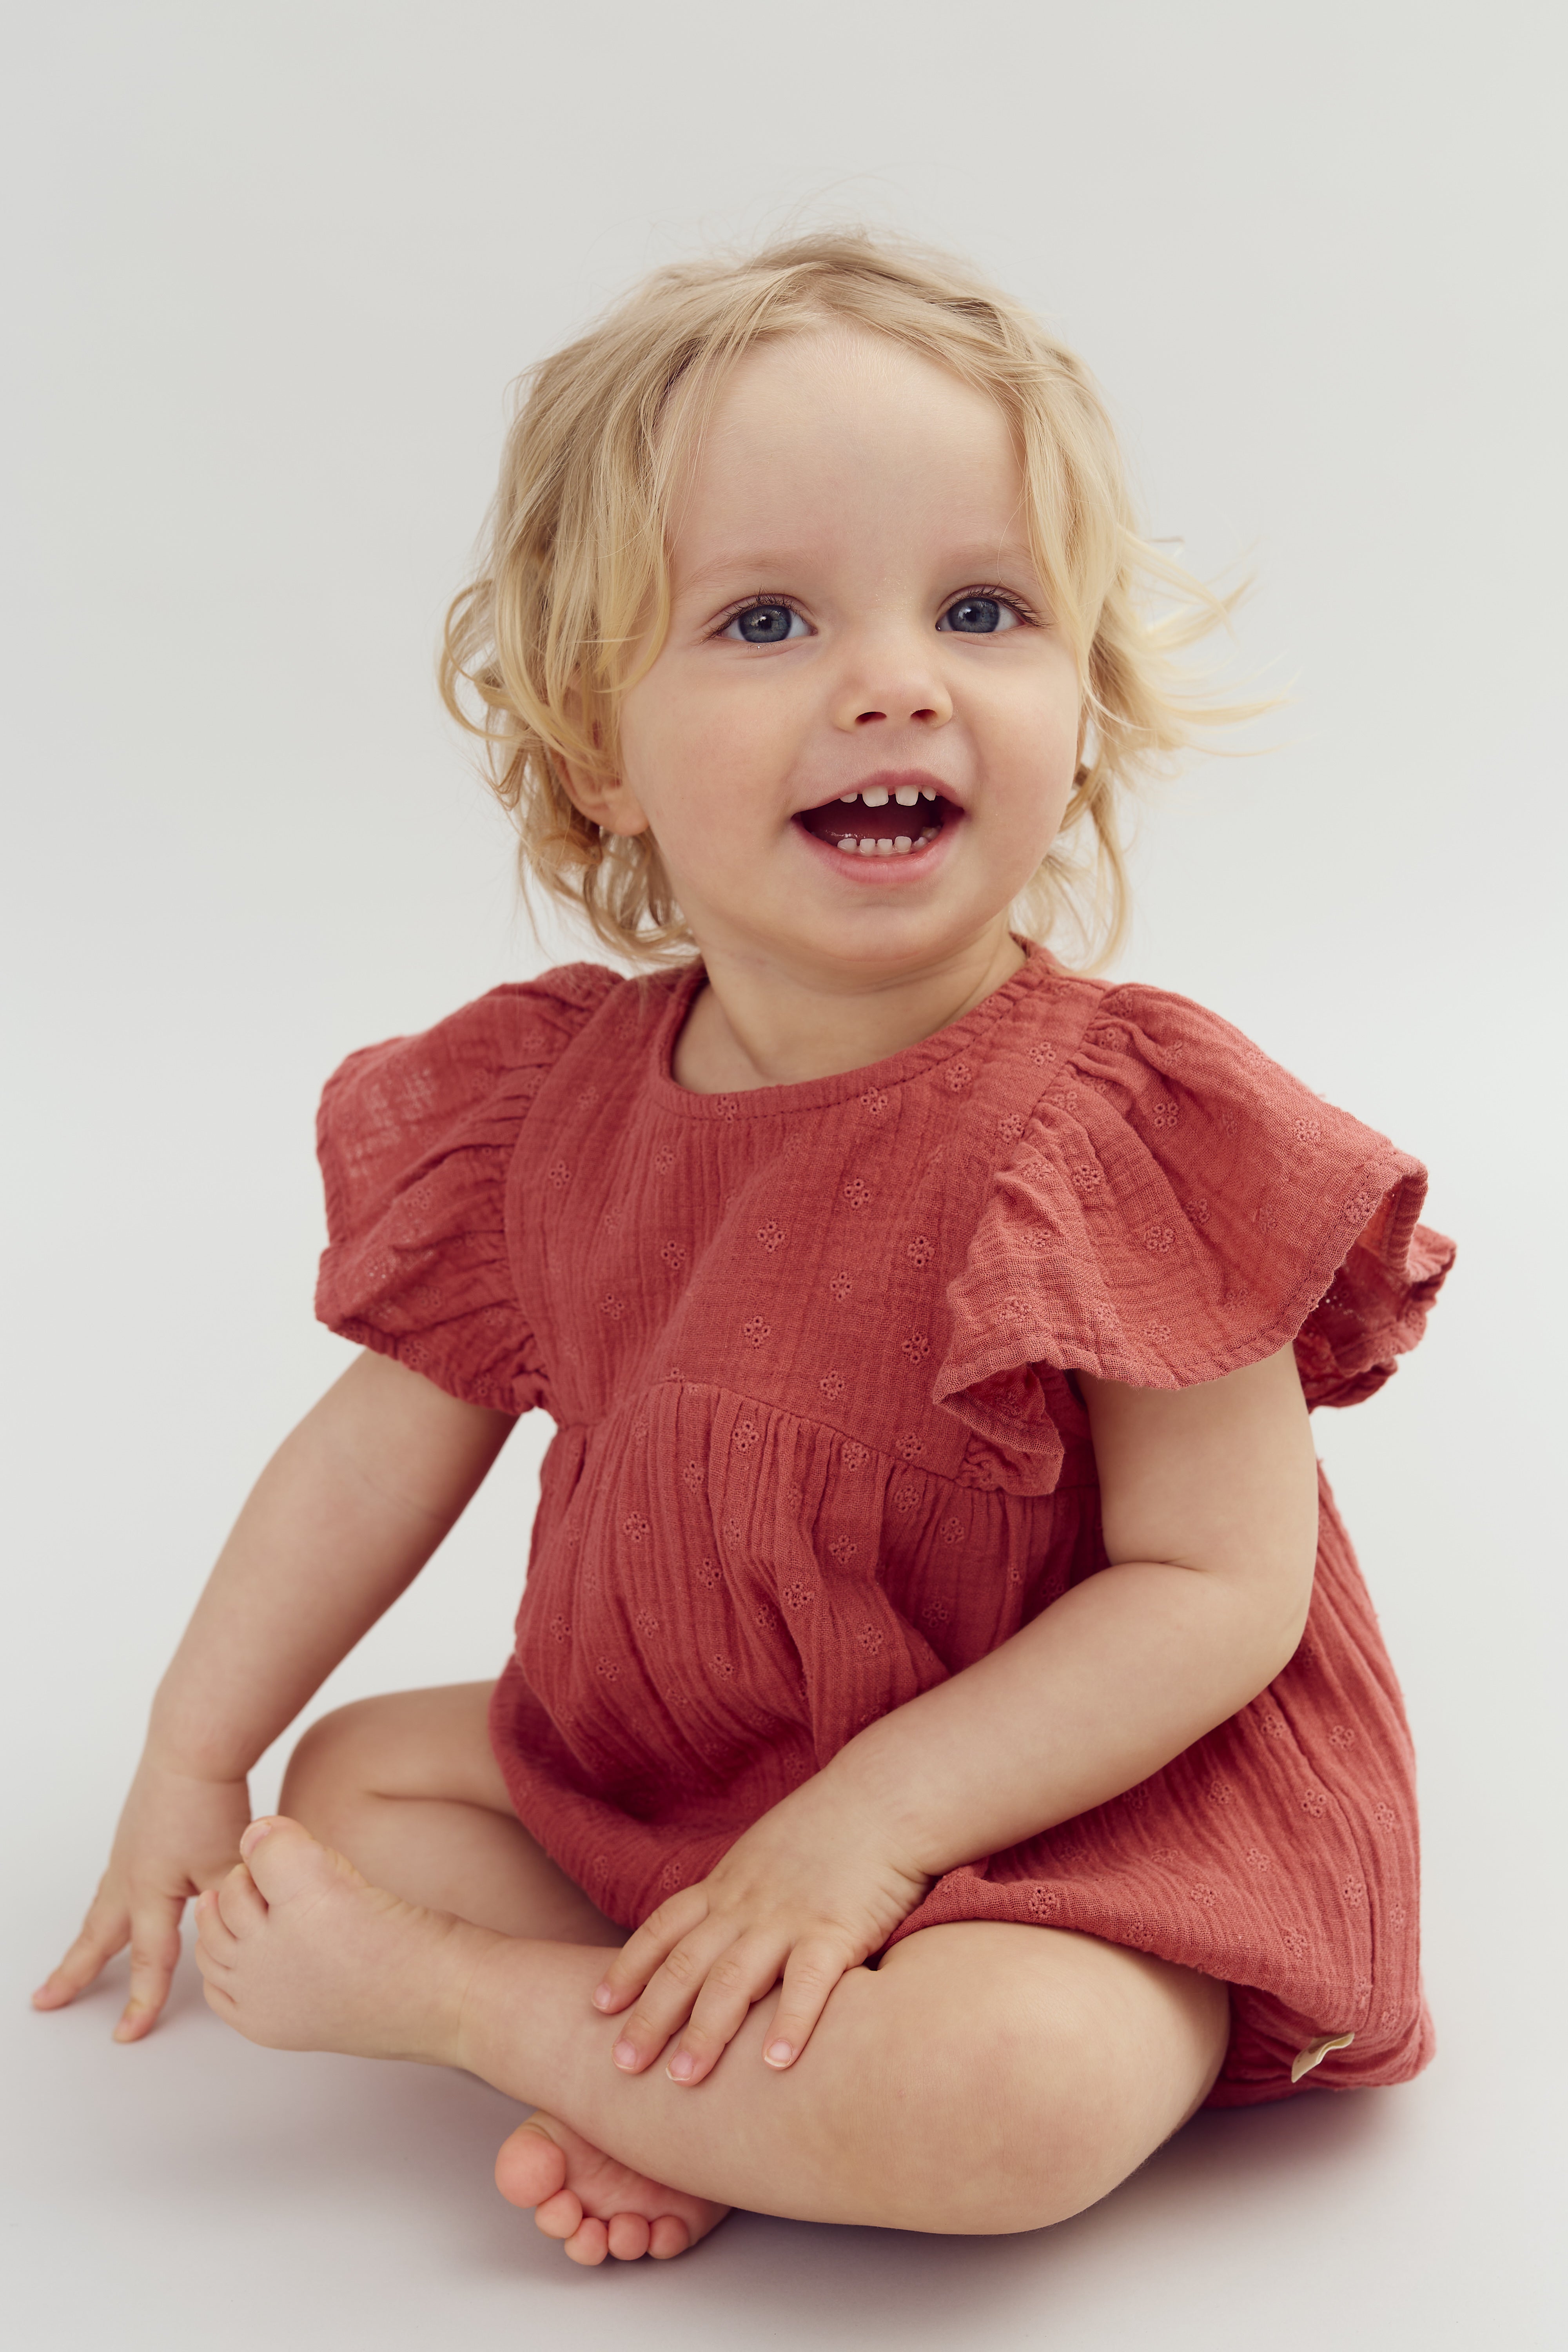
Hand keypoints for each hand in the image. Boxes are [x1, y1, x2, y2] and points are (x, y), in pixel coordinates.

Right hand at [33, 1752, 252, 2039]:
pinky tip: (116, 1902)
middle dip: (73, 1975)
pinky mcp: (137, 1831)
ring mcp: (129, 1851)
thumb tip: (250, 1931)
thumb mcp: (228, 1863)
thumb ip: (235, 1904)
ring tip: (71, 1962)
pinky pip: (114, 1880)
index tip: (127, 2034)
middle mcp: (129, 1876)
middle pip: (97, 1939)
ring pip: (100, 1908)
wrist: (194, 1745)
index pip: (148, 1960)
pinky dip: (106, 1903)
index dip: (141, 2000)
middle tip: (45, 2000)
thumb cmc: (210, 1801)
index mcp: (150, 1892)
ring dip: (85, 1940)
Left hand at [590, 1771, 930, 2084]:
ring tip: (682, 2078)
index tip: (597, 2006)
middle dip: (650, 2016)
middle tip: (620, 2064)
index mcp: (728, 1884)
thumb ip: (741, 1892)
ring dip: (705, 2031)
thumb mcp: (768, 1852)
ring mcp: (788, 1916)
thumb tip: (721, 1929)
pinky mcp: (835, 1928)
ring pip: (734, 1978)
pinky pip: (808, 1981)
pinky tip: (777, 2064)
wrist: (886, 1795)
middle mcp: (746, 1903)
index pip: (663, 1928)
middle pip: (686, 1964)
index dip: (629, 1968)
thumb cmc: (833, 1827)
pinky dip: (790, 2022)